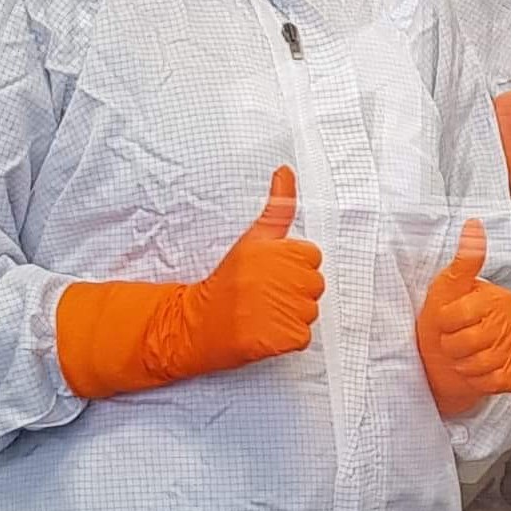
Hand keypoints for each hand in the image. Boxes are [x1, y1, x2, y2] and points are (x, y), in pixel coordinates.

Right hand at [170, 167, 325, 372]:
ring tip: (261, 313)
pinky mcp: (284, 337)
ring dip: (291, 316)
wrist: (194, 325)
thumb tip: (285, 170)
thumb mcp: (252, 239)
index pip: (312, 257)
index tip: (269, 273)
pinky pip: (302, 337)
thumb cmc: (224, 283)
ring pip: (310, 311)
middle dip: (294, 292)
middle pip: (315, 285)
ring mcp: (284, 309)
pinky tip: (264, 332)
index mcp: (277, 251)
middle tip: (263, 295)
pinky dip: (286, 339)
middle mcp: (282, 278)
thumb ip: (278, 208)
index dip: (293, 268)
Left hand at [417, 218, 510, 417]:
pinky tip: (480, 373)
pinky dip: (483, 382)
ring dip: (466, 367)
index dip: (443, 324)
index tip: (444, 323)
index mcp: (496, 297)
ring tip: (464, 358)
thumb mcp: (446, 289)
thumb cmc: (443, 326)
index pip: (458, 316)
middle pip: (471, 342)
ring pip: (484, 364)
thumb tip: (474, 223)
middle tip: (453, 344)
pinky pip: (498, 381)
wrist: (446, 366)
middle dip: (453, 348)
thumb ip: (464, 260)